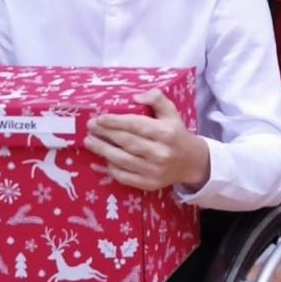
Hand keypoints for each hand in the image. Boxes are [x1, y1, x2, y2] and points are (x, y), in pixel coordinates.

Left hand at [84, 88, 210, 192]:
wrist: (191, 162)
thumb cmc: (176, 134)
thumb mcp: (171, 113)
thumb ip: (156, 99)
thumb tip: (135, 97)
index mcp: (167, 133)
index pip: (137, 125)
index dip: (116, 122)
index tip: (100, 117)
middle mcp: (161, 153)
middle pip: (127, 142)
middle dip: (105, 134)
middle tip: (90, 126)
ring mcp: (154, 170)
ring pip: (122, 160)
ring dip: (102, 150)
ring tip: (89, 141)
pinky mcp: (149, 184)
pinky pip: (124, 176)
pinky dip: (111, 168)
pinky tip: (103, 158)